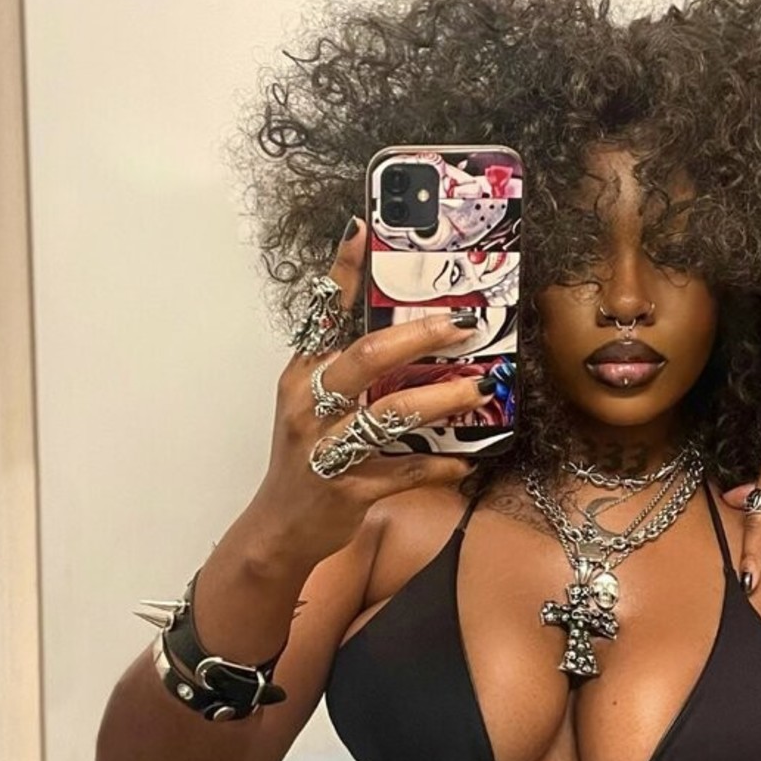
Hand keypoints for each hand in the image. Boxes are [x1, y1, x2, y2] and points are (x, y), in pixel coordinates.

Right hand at [248, 217, 492, 569]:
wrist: (280, 529)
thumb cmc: (307, 460)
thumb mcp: (313, 406)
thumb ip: (347, 369)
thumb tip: (404, 330)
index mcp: (301, 377)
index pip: (321, 314)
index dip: (343, 273)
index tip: (365, 231)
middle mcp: (309, 407)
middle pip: (365, 358)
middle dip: (419, 336)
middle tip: (463, 324)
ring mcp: (326, 450)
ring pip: (388, 415)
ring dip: (440, 398)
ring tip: (479, 388)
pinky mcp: (347, 490)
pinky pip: (403, 473)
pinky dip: (439, 465)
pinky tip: (467, 459)